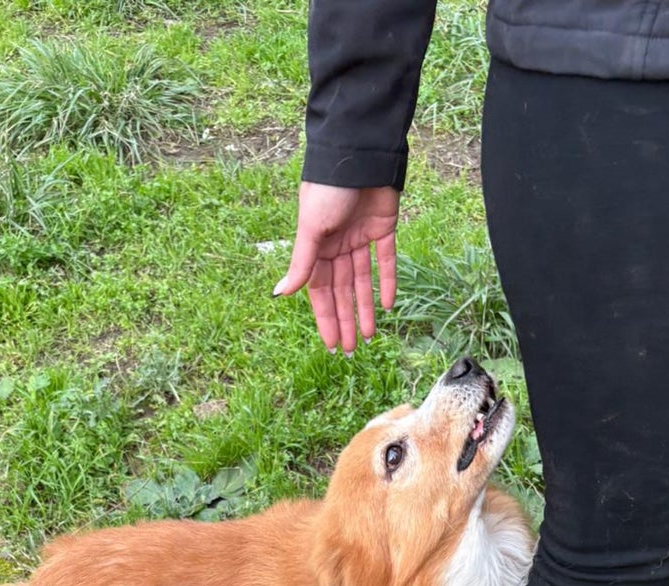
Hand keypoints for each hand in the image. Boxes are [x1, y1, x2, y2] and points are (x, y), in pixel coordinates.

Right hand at [273, 182, 399, 353]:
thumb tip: (281, 294)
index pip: (320, 291)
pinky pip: (386, 261)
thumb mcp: (311, 228)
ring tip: (369, 336)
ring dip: (365, 307)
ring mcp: (360, 236)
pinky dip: (387, 282)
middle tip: (351, 350)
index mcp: (316, 245)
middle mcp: (337, 244)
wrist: (360, 153)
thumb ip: (301, 263)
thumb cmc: (328, 187)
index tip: (331, 344)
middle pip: (342, 290)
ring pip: (363, 280)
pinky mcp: (383, 228)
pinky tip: (388, 306)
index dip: (326, 318)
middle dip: (346, 319)